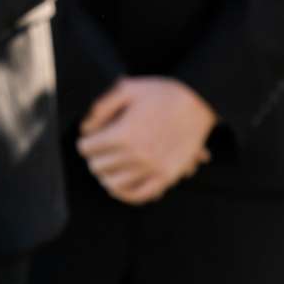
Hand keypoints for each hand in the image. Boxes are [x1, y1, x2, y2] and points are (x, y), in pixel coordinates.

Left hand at [76, 77, 216, 204]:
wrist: (198, 102)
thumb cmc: (161, 92)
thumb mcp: (127, 88)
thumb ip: (101, 107)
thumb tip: (85, 128)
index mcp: (123, 133)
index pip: (88, 148)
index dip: (85, 142)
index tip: (88, 139)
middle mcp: (136, 155)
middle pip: (99, 166)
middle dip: (94, 157)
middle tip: (96, 152)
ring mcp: (152, 168)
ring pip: (114, 183)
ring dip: (106, 175)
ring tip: (106, 168)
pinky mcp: (167, 177)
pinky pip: (140, 195)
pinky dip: (125, 194)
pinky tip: (119, 187)